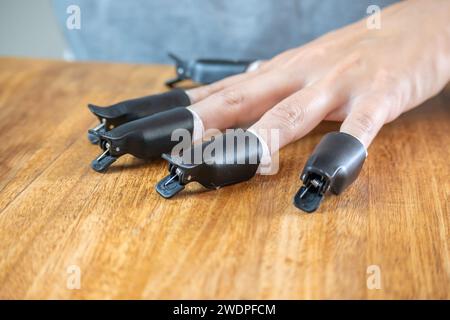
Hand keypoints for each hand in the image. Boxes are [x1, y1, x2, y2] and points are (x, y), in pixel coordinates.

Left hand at [187, 0, 449, 153]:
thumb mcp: (302, 64)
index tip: (160, 131)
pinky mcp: (379, 97)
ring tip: (236, 162)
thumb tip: (231, 89)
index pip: (226, 91)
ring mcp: (338, 85)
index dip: (191, 111)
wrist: (418, 25)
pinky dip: (341, 151)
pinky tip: (325, 177)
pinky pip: (359, 128)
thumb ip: (268, 82)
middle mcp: (301, 74)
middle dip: (206, 123)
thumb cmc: (354, 50)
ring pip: (293, 112)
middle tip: (176, 146)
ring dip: (263, 137)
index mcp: (281, 70)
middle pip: (244, 99)